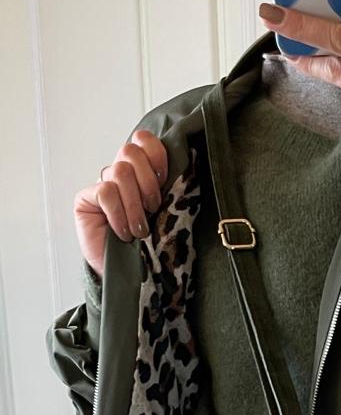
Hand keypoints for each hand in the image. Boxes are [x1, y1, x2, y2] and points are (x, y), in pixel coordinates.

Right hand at [74, 130, 168, 276]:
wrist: (128, 274)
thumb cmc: (148, 245)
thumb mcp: (164, 213)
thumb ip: (166, 187)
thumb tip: (180, 166)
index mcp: (141, 172)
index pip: (144, 141)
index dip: (155, 153)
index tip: (165, 179)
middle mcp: (120, 174)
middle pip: (130, 152)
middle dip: (147, 182)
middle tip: (153, 209)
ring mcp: (101, 185)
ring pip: (120, 172)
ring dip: (134, 204)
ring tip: (139, 229)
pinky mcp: (85, 199)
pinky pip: (106, 192)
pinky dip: (118, 214)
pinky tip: (123, 232)